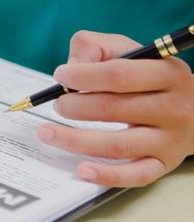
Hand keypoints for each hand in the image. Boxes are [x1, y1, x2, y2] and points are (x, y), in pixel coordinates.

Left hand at [36, 31, 193, 186]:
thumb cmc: (149, 78)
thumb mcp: (129, 51)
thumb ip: (96, 47)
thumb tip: (71, 66)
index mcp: (167, 73)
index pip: (119, 75)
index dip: (83, 76)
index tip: (60, 76)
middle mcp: (174, 108)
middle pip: (113, 109)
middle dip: (74, 106)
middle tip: (58, 104)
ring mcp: (170, 139)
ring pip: (118, 145)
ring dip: (75, 140)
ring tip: (47, 133)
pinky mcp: (164, 163)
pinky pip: (136, 175)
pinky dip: (107, 175)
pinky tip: (82, 170)